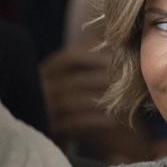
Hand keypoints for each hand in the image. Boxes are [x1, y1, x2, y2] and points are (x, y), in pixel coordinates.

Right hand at [40, 46, 150, 161]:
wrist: (60, 131)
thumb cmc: (75, 97)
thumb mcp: (77, 75)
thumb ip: (91, 58)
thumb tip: (112, 36)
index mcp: (48, 70)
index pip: (68, 58)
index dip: (93, 58)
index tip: (115, 61)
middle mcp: (41, 88)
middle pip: (73, 80)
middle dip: (102, 81)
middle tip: (125, 83)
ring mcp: (43, 109)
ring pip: (72, 101)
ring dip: (99, 101)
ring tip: (122, 102)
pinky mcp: (51, 129)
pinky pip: (72, 123)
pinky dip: (94, 120)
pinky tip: (111, 121)